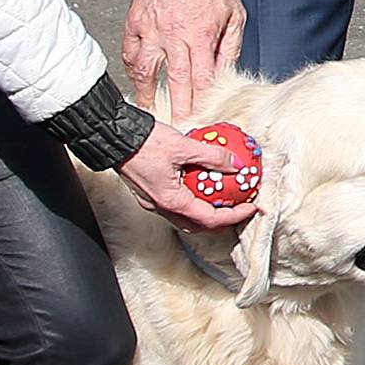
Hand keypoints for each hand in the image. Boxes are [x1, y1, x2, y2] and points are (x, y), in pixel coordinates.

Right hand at [116, 123, 259, 232]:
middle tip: (239, 209)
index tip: (250, 208)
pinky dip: (193, 203)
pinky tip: (201, 188)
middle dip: (222, 221)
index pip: (210, 219)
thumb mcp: (184, 146)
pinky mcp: (148, 194)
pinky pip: (175, 207)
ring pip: (186, 218)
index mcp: (171, 201)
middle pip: (198, 226)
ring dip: (207, 214)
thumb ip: (212, 156)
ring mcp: (153, 203)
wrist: (114, 137)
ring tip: (223, 201)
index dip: (234, 216)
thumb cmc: (144, 143)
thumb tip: (236, 164)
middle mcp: (161, 207)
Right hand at [123, 0, 245, 121]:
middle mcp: (174, 36)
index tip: (195, 122)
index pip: (199, 81)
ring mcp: (151, 29)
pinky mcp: (135, 21)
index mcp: (201, 36)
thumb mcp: (234, 14)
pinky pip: (129, 51)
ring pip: (145, 71)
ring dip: (146, 95)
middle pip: (173, 83)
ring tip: (149, 111)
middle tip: (174, 129)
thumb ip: (230, 47)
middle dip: (175, 109)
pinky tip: (135, 80)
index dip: (197, 105)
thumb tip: (225, 73)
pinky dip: (132, 68)